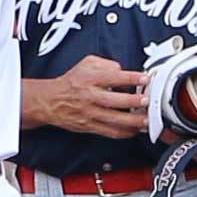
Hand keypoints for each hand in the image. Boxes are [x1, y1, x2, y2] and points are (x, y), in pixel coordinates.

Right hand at [28, 55, 149, 137]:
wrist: (49, 101)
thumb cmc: (71, 82)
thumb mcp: (87, 64)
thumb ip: (107, 64)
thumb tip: (123, 70)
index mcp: (90, 79)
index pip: (113, 77)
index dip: (132, 77)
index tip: (145, 78)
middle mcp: (90, 96)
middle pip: (115, 100)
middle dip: (134, 101)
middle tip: (147, 100)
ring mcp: (90, 113)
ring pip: (115, 119)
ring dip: (133, 121)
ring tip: (147, 120)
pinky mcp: (90, 126)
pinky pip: (110, 132)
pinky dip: (125, 132)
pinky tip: (135, 129)